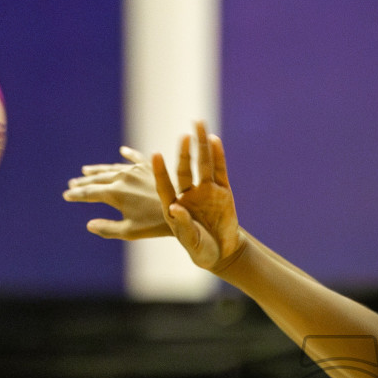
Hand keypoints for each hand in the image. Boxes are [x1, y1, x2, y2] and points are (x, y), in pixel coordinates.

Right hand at [63, 147, 170, 239]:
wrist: (181, 211)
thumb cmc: (154, 225)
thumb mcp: (129, 232)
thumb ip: (107, 229)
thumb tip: (89, 225)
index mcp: (114, 193)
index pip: (89, 193)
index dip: (76, 195)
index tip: (66, 196)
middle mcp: (122, 178)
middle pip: (97, 179)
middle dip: (83, 182)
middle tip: (72, 183)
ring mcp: (135, 171)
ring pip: (111, 168)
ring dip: (98, 170)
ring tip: (86, 171)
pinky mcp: (149, 168)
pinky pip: (135, 158)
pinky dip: (128, 155)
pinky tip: (122, 151)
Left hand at [152, 122, 244, 272]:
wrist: (223, 254)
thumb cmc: (201, 251)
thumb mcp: (190, 241)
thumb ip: (182, 225)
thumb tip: (174, 207)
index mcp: (173, 206)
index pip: (164, 186)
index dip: (160, 171)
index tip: (155, 155)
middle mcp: (188, 194)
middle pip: (184, 169)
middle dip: (184, 152)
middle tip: (184, 136)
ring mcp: (206, 191)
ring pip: (203, 164)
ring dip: (201, 145)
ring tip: (199, 124)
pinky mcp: (223, 191)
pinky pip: (220, 171)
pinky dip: (218, 156)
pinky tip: (215, 140)